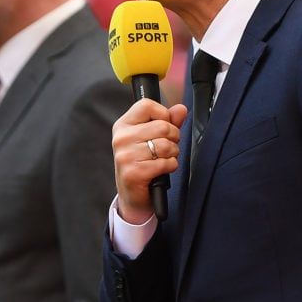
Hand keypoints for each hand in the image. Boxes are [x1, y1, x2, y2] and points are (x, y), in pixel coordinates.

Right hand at [112, 99, 186, 223]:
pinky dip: (170, 166)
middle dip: (173, 137)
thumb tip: (181, 109)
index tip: (163, 127)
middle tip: (167, 148)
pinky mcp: (134, 172)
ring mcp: (126, 156)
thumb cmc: (143, 164)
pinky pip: (165, 162)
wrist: (132, 196)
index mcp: (123, 125)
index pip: (147, 105)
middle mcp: (121, 138)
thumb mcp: (151, 139)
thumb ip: (168, 121)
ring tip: (164, 159)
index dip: (163, 114)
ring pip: (166, 145)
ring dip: (173, 153)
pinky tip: (162, 169)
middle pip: (162, 125)